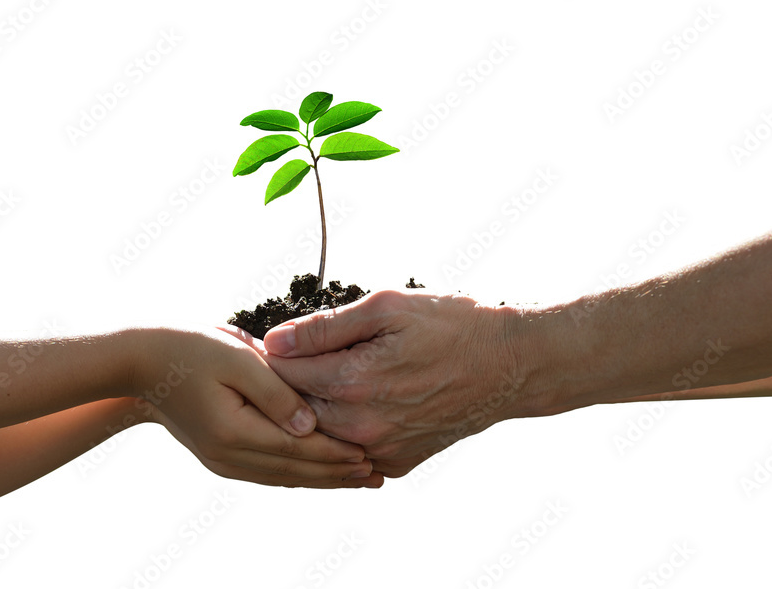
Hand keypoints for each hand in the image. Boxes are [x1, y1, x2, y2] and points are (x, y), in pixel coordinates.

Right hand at [130, 324, 382, 487]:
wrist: (143, 363)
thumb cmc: (191, 348)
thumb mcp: (237, 359)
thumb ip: (276, 392)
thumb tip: (310, 426)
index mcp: (234, 432)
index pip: (298, 450)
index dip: (336, 455)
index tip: (370, 456)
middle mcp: (229, 456)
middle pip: (295, 472)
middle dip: (338, 474)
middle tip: (377, 476)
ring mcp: (223, 461)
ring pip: (283, 477)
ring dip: (322, 479)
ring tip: (358, 479)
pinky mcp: (221, 457)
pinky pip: (269, 472)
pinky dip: (299, 474)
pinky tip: (319, 472)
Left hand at [262, 290, 526, 477]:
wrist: (511, 365)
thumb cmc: (453, 325)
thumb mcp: (388, 307)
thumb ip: (326, 327)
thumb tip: (274, 341)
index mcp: (353, 383)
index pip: (280, 373)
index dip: (267, 353)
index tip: (260, 340)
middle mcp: (361, 427)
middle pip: (293, 410)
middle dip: (282, 385)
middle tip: (279, 359)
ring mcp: (380, 452)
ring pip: (319, 435)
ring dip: (309, 410)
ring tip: (315, 378)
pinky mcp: (397, 464)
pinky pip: (351, 451)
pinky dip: (342, 431)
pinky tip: (350, 404)